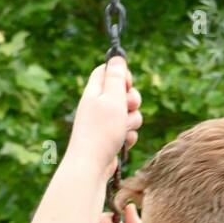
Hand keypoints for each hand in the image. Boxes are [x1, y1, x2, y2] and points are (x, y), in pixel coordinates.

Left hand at [67, 56, 142, 178]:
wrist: (91, 166)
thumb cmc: (101, 131)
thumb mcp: (112, 98)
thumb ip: (116, 77)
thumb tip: (117, 56)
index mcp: (94, 92)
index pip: (106, 70)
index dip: (121, 73)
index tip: (127, 82)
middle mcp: (98, 106)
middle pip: (123, 92)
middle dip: (132, 100)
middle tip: (128, 106)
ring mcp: (104, 124)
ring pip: (129, 114)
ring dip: (132, 121)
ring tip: (123, 130)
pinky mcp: (111, 139)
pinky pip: (128, 131)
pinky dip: (128, 136)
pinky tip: (123, 143)